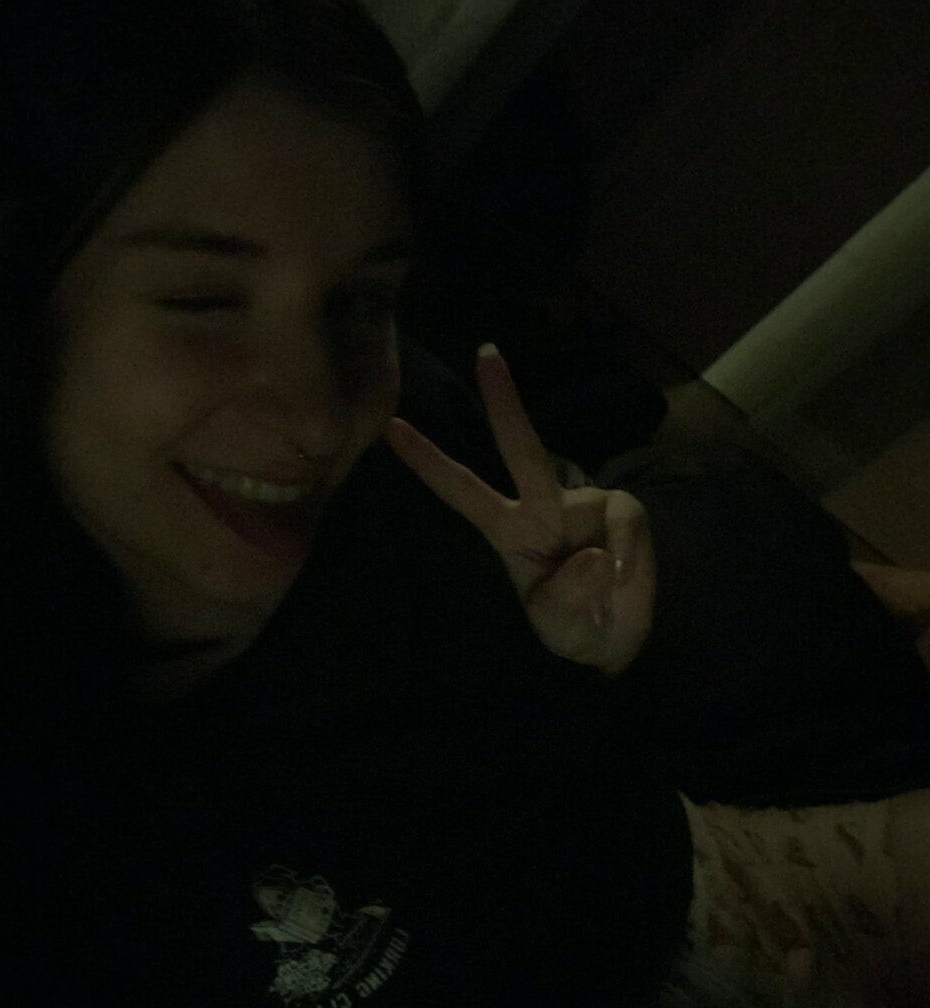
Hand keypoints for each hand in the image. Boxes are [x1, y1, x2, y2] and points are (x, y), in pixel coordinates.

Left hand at [384, 344, 654, 673]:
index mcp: (507, 531)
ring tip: (611, 591)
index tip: (392, 428)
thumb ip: (571, 594)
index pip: (462, 491)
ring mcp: (584, 507)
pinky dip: (630, 558)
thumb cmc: (571, 626)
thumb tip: (595, 555)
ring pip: (599, 506)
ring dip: (615, 552)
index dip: (429, 462)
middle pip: (521, 449)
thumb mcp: (559, 623)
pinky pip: (627, 525)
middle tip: (485, 353)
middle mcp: (543, 508)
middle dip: (503, 401)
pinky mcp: (621, 513)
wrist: (615, 639)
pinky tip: (625, 579)